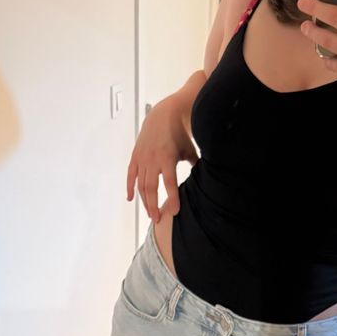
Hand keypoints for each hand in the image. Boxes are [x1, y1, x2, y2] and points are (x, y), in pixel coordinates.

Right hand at [126, 96, 198, 223]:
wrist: (163, 115)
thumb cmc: (180, 134)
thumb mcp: (190, 150)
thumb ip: (196, 166)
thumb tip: (207, 182)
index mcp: (167, 158)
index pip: (169, 183)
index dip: (172, 197)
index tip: (174, 211)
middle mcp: (152, 159)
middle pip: (151, 188)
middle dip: (153, 205)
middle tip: (157, 220)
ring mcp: (142, 158)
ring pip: (140, 184)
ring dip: (144, 201)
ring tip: (150, 214)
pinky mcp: (135, 156)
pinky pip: (131, 175)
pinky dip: (130, 187)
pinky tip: (131, 199)